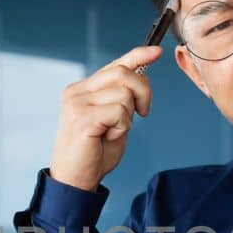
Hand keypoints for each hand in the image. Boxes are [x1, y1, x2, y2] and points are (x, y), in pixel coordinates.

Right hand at [47, 45, 158, 191]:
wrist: (75, 180)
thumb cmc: (94, 153)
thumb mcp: (114, 119)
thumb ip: (122, 98)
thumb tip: (142, 73)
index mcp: (82, 89)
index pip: (114, 64)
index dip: (138, 55)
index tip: (157, 52)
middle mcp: (76, 92)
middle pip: (123, 73)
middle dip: (144, 91)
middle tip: (143, 113)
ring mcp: (77, 103)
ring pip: (124, 93)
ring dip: (128, 116)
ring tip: (113, 131)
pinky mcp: (82, 118)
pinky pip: (119, 111)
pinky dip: (122, 127)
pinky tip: (108, 137)